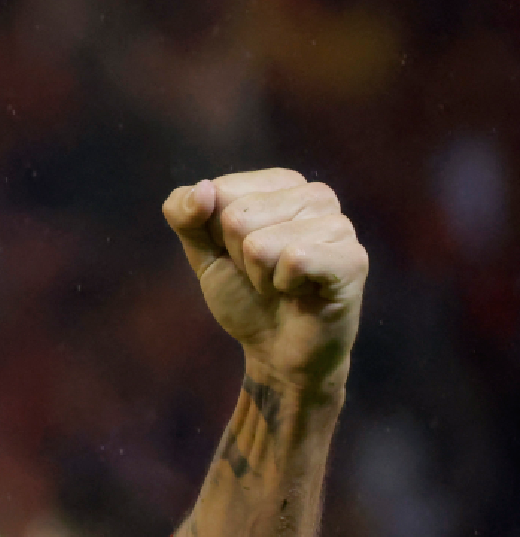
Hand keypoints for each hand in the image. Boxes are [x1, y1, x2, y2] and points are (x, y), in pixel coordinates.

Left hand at [163, 168, 368, 391]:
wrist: (276, 352)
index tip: (240, 255)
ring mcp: (340, 225)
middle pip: (236, 218)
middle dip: (238, 258)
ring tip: (284, 285)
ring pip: (260, 244)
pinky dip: (283, 286)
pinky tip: (302, 293)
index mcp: (281, 183)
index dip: (216, 235)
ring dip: (260, 277)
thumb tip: (203, 188)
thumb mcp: (202, 252)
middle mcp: (315, 195)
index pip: (219, 191)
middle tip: (265, 275)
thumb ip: (184, 214)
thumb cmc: (245, 295)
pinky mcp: (352, 259)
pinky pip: (293, 260)